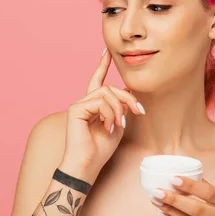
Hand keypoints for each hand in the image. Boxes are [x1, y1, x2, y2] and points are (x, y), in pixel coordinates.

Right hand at [60, 48, 144, 182]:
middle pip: (110, 87)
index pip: (98, 80)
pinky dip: (109, 113)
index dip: (102, 65)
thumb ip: (122, 108)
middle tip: (139, 111)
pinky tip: (108, 125)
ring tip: (119, 124)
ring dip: (119, 108)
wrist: (87, 164)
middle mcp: (85, 102)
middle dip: (127, 98)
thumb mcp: (118, 125)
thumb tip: (129, 90)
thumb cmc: (101, 150)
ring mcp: (79, 104)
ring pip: (106, 92)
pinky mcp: (75, 108)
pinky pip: (99, 101)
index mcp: (94, 105)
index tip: (107, 51)